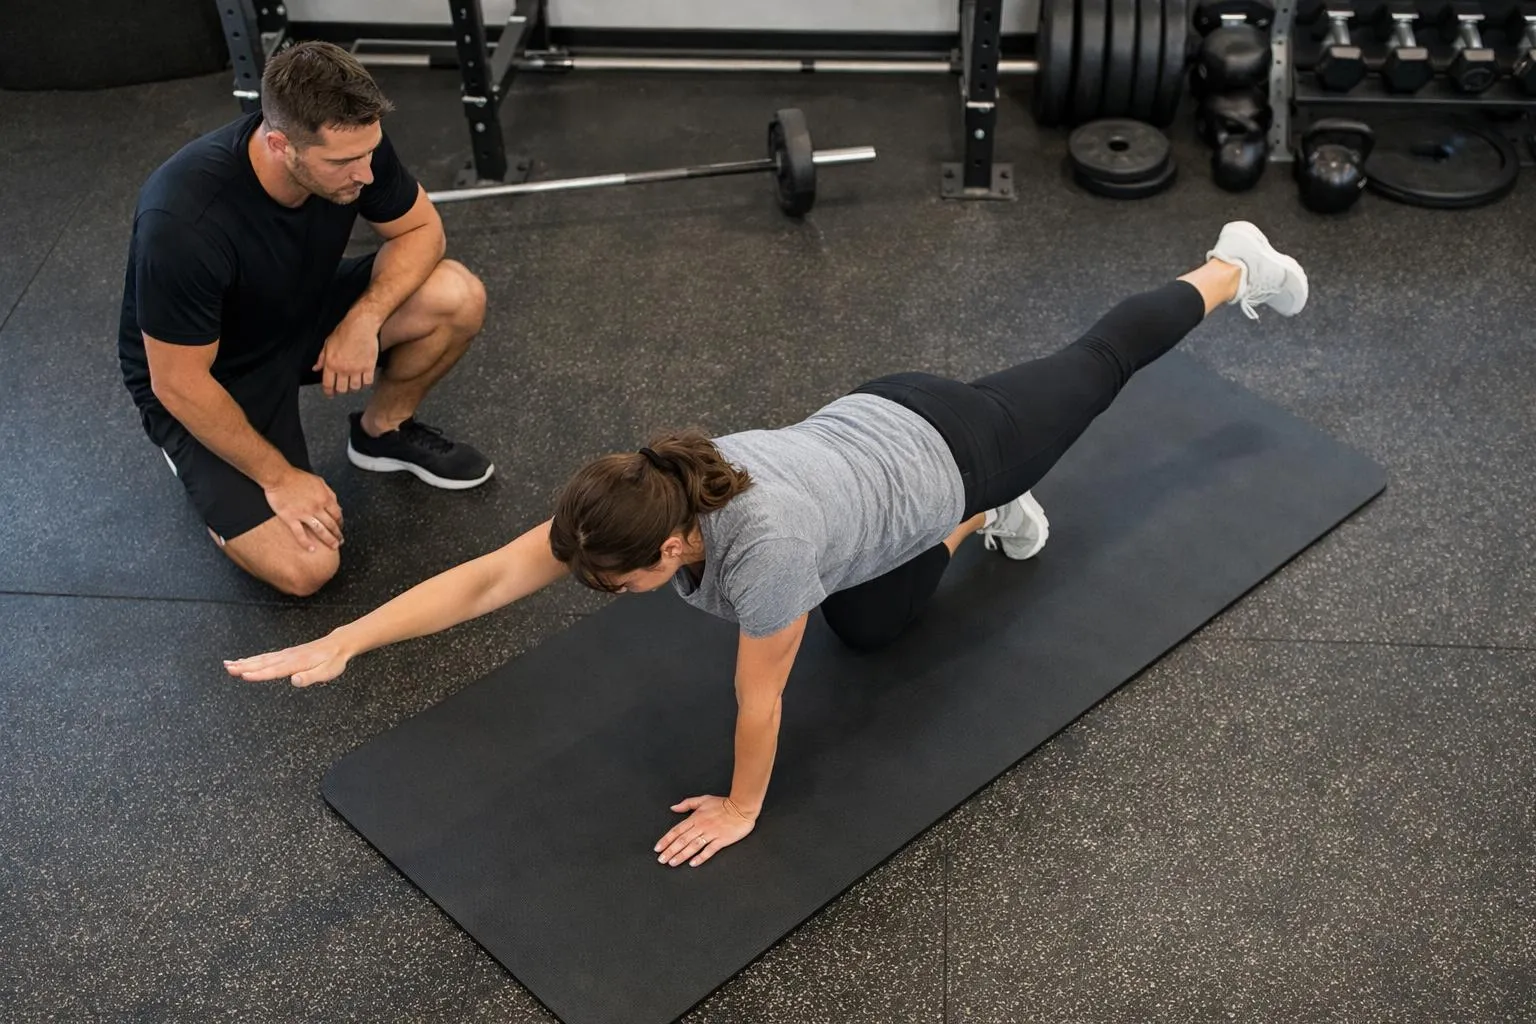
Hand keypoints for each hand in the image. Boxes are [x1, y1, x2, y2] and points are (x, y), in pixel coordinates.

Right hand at [224, 632, 351, 686]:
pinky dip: (252, 658)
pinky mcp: (285, 654)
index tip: (243, 675)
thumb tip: (295, 681)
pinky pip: (266, 656)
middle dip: (244, 666)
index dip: (258, 674)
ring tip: (228, 664)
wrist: (337, 644)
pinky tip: (243, 661)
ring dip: (244, 662)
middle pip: (263, 663)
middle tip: (227, 669)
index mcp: (296, 663)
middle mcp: (288, 657)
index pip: (274, 670)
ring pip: (261, 659)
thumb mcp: (327, 672)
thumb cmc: (332, 661)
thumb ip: (310, 677)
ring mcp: (285, 654)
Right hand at [264, 468, 343, 551]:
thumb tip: (337, 505)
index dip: (340, 523)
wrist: (279, 476)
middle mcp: (317, 507)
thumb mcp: (319, 481)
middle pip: (331, 525)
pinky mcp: (291, 518)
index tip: (340, 528)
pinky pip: (300, 533)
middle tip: (340, 541)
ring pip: (320, 530)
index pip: (337, 514)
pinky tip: (311, 549)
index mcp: (324, 498)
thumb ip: (330, 493)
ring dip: (328, 540)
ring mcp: (304, 514)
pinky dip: (306, 543)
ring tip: (333, 547)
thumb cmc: (297, 477)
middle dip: (338, 535)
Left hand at [314, 312, 380, 396]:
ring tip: (355, 382)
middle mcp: (343, 369)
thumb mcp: (328, 343)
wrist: (361, 325)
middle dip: (342, 390)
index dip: (329, 392)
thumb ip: (321, 358)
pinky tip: (365, 379)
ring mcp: (357, 369)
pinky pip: (367, 382)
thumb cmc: (344, 331)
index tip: (330, 394)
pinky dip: (366, 383)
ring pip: (355, 388)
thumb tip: (315, 368)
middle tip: (344, 387)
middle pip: (342, 389)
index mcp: (331, 363)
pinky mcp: (369, 367)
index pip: (327, 385)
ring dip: (354, 387)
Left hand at [655, 795, 756, 867]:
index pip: (677, 830)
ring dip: (682, 855)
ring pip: (693, 846)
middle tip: (661, 860)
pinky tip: (693, 863)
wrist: (742, 807)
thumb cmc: (723, 804)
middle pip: (682, 840)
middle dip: (670, 851)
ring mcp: (711, 834)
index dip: (666, 840)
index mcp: (695, 817)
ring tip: (672, 863)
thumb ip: (687, 804)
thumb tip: (673, 808)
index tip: (658, 848)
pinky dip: (700, 857)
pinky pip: (709, 850)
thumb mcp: (703, 800)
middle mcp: (701, 826)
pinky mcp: (721, 840)